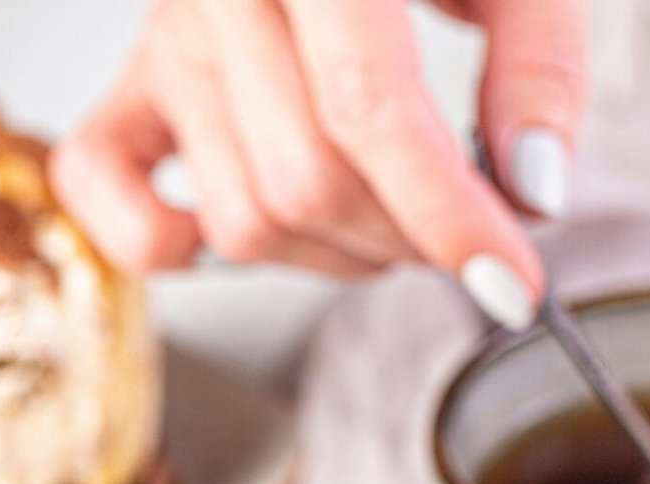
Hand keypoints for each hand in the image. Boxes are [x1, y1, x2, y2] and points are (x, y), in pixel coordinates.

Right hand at [51, 0, 586, 326]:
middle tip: (458, 221)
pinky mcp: (131, 83)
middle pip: (305, 181)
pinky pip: (108, 197)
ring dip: (333, 255)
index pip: (365, 107)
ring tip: (388, 206)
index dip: (446, 215)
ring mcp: (166, 38)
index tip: (511, 279)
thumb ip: (541, 58)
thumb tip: (532, 192)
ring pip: (241, 219)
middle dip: (405, 237)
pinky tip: (257, 229)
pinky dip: (169, 244)